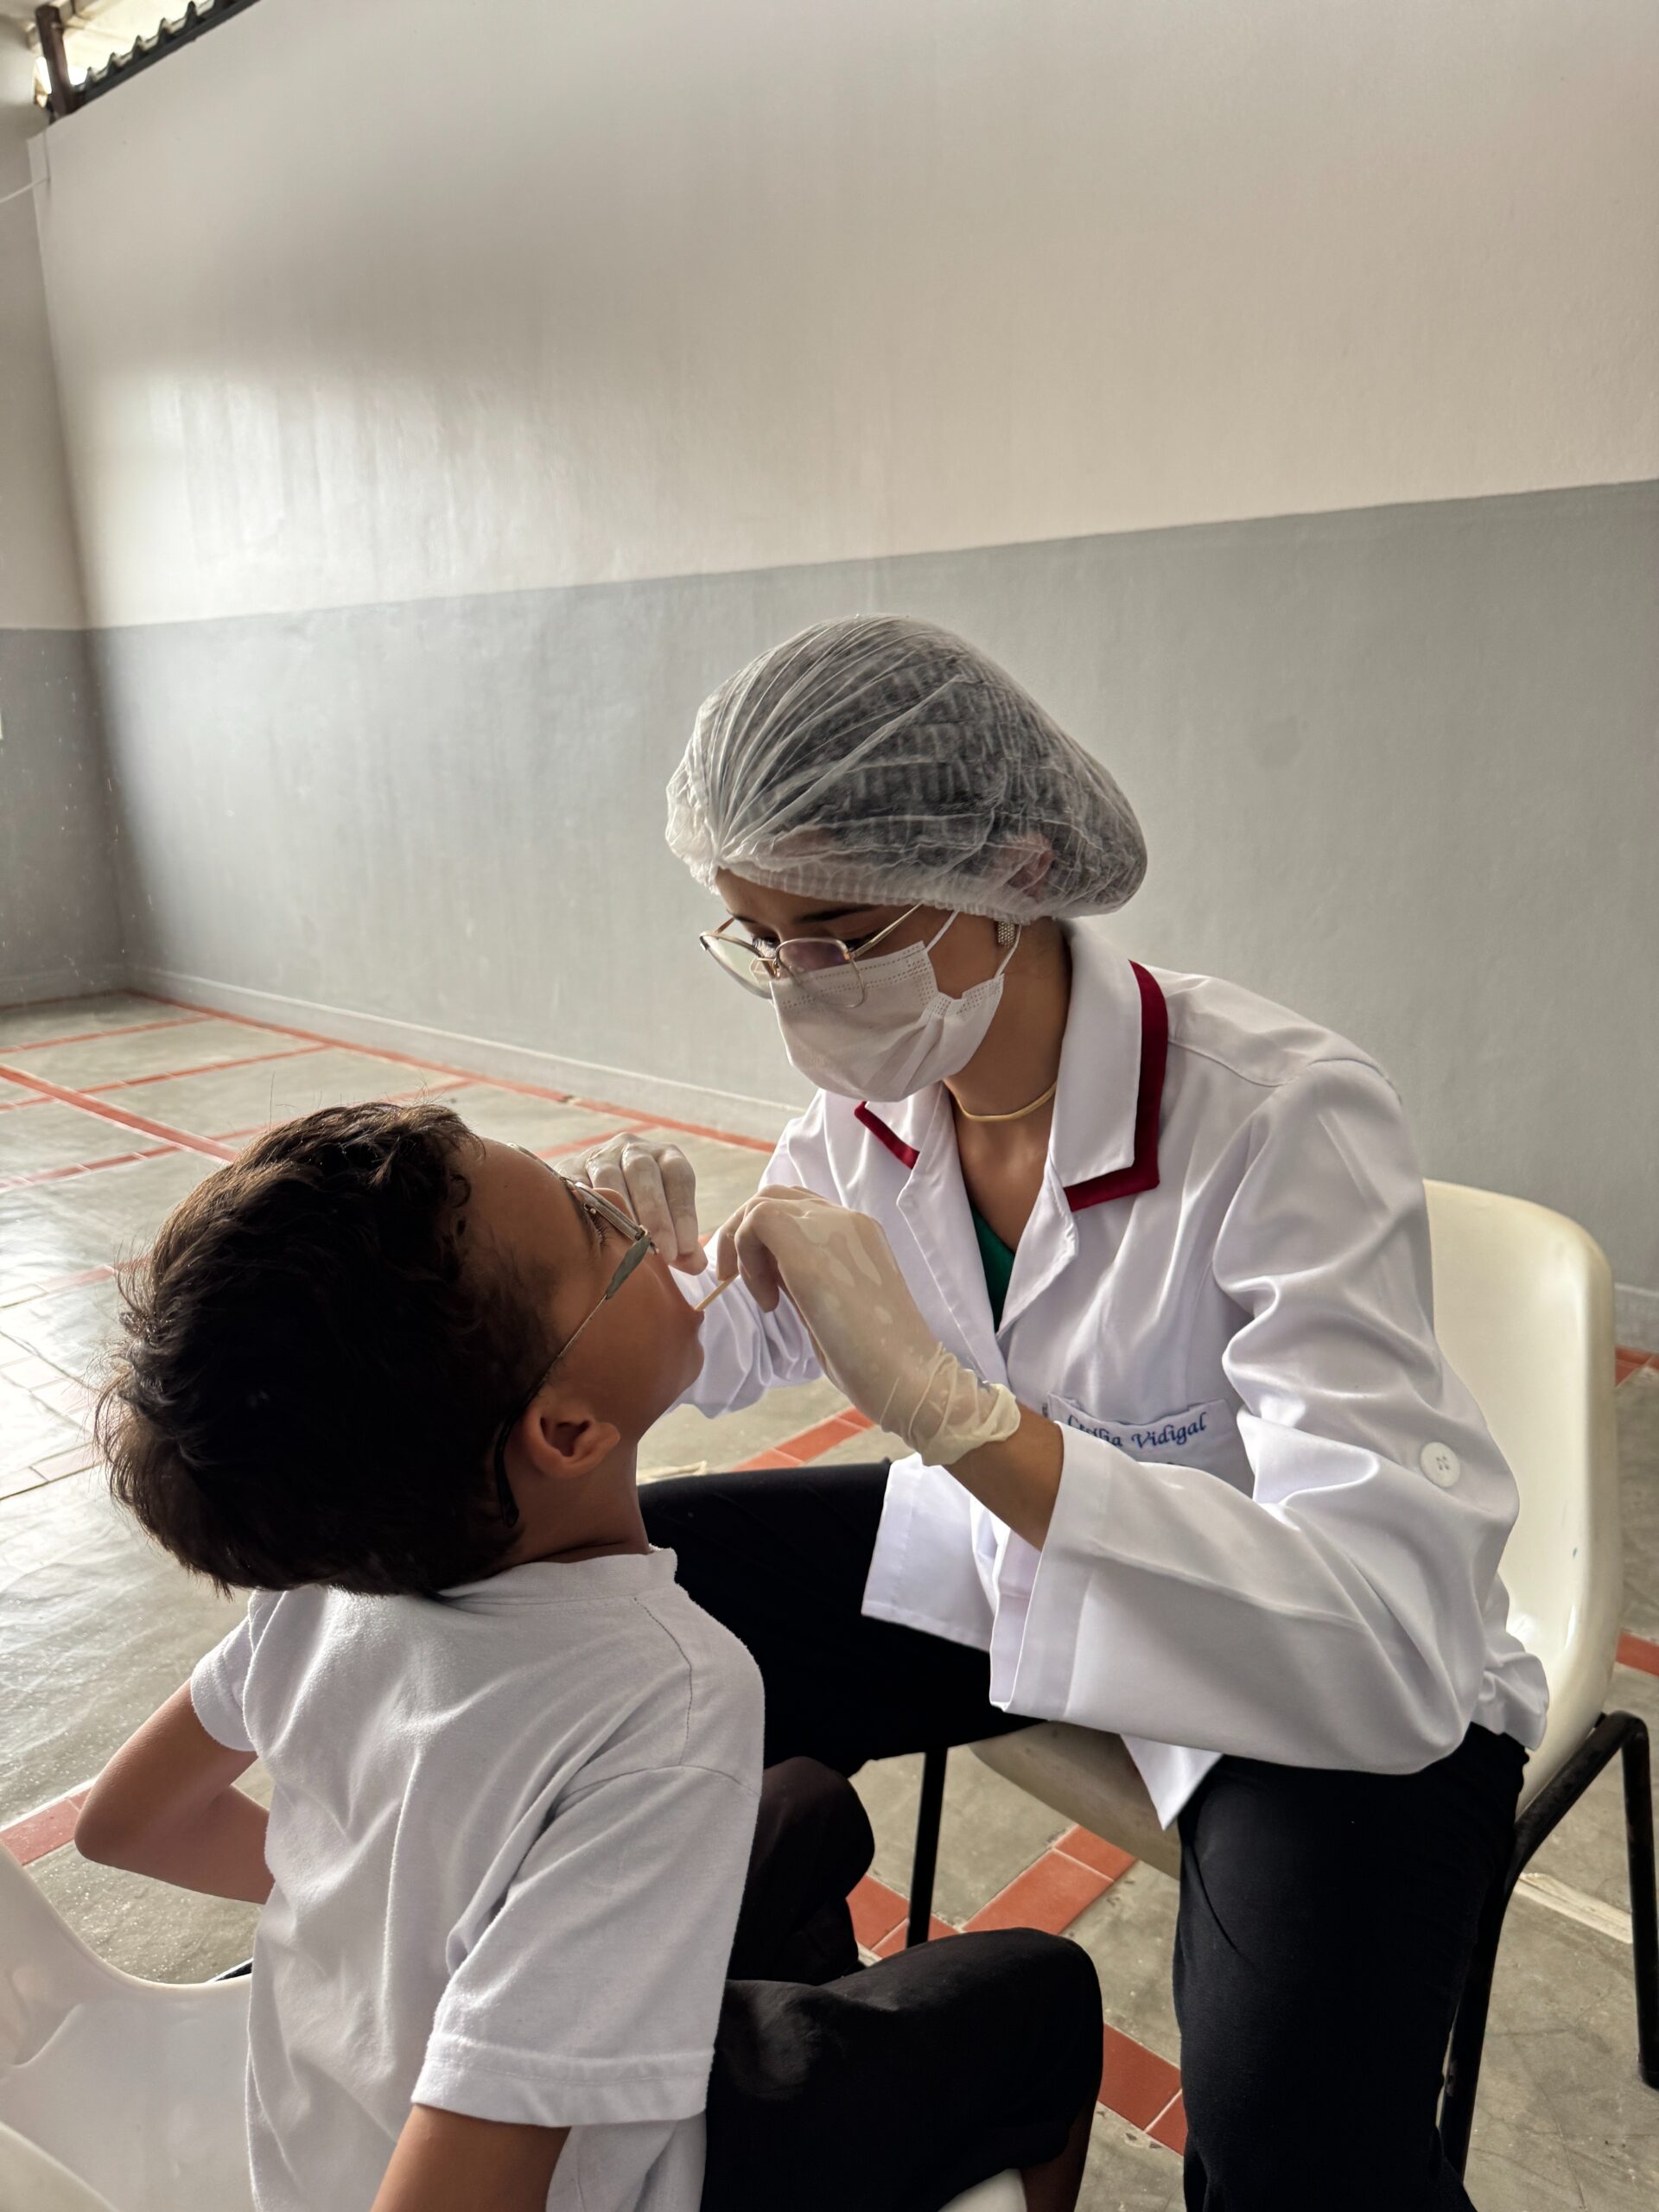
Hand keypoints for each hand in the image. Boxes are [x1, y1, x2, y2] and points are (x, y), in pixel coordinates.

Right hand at [577, 1133, 704, 1270]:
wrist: (590, 1199)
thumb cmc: (641, 1216)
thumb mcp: (666, 1225)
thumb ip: (681, 1245)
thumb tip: (696, 1265)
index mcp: (664, 1157)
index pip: (679, 1176)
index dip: (683, 1212)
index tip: (683, 1249)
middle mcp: (633, 1150)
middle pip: (644, 1173)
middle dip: (654, 1214)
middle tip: (661, 1252)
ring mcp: (599, 1156)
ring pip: (609, 1176)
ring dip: (619, 1213)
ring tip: (629, 1247)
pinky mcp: (570, 1168)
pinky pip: (577, 1185)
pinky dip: (586, 1209)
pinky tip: (594, 1235)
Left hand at [714, 1189, 1019, 1467]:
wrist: (908, 1375)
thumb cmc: (875, 1357)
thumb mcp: (834, 1302)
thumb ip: (806, 1275)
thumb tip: (767, 1268)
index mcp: (859, 1232)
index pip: (800, 1208)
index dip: (767, 1238)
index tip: (762, 1283)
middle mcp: (847, 1219)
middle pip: (776, 1197)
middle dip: (743, 1233)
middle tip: (737, 1280)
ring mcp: (831, 1226)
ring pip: (762, 1204)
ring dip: (743, 1245)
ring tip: (763, 1297)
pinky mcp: (808, 1246)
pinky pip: (756, 1222)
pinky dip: (746, 1256)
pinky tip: (770, 1302)